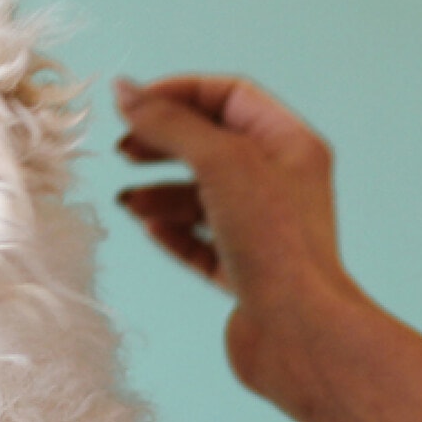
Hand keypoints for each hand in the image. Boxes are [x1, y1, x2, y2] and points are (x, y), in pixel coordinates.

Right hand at [114, 75, 368, 414]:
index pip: (229, 96)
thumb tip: (123, 90)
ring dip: (158, 193)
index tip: (131, 106)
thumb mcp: (220, 162)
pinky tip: (148, 229)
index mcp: (290, 145)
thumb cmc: (274, 240)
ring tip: (126, 203)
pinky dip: (170, 232)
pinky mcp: (245, 272)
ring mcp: (263, 229)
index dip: (177, 94)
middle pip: (210, 144)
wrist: (300, 331)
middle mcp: (281, 183)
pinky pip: (200, 242)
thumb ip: (169, 123)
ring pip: (200, 196)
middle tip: (122, 151)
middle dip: (162, 144)